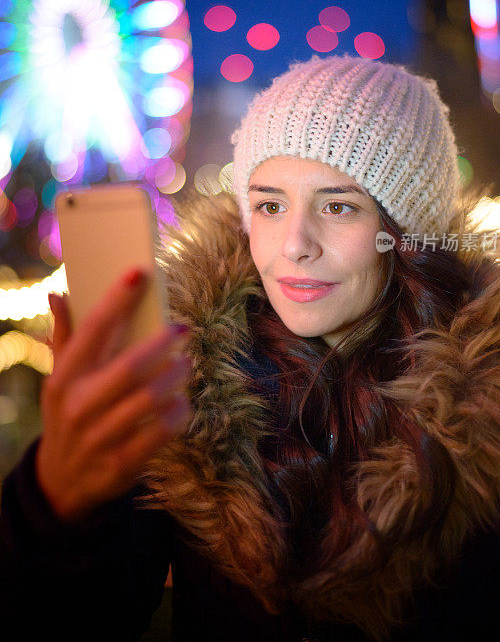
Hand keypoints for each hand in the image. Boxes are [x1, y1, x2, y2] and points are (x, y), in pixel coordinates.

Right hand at [37, 268, 191, 522]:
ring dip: (175, 377)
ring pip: (149, 399)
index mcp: (63, 378)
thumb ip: (64, 337)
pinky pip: (160, 433)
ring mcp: (99, 437)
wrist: (61, 483)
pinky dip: (178, 413)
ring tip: (185, 363)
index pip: (92, 330)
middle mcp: (78, 406)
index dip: (117, 300)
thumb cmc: (68, 415)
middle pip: (129, 366)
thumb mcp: (59, 379)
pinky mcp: (121, 464)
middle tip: (181, 329)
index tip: (139, 272)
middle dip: (161, 343)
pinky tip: (182, 401)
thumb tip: (58, 294)